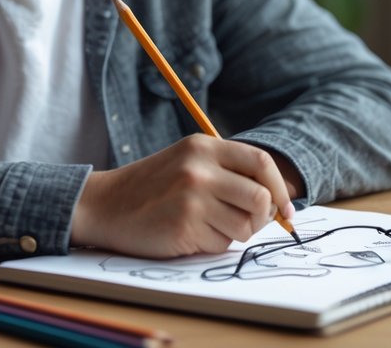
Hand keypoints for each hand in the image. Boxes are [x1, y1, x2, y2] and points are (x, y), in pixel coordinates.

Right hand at [69, 134, 295, 257]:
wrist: (104, 205)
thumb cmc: (152, 188)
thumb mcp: (188, 162)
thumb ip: (228, 172)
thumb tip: (277, 201)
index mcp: (203, 147)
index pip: (261, 162)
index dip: (280, 189)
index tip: (286, 211)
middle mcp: (200, 168)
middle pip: (261, 198)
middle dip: (260, 218)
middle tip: (242, 223)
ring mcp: (192, 197)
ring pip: (245, 226)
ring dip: (233, 233)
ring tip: (207, 226)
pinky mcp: (184, 225)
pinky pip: (221, 244)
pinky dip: (211, 245)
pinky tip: (187, 233)